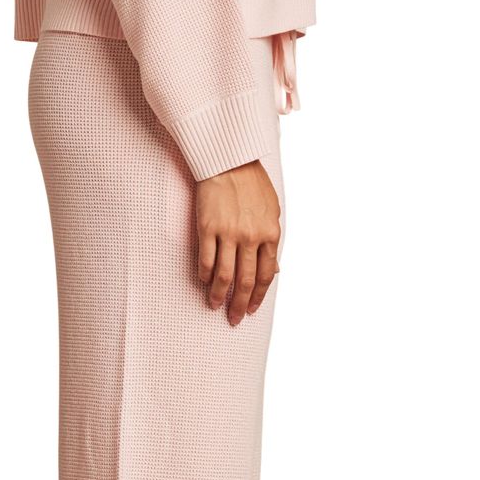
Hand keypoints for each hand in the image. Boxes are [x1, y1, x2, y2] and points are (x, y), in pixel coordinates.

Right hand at [194, 159, 281, 325]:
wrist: (229, 161)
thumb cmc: (252, 184)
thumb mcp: (272, 211)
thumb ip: (272, 240)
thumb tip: (275, 269)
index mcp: (270, 234)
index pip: (266, 274)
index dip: (259, 296)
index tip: (253, 309)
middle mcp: (250, 237)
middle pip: (246, 281)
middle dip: (240, 304)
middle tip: (234, 319)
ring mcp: (228, 233)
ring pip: (224, 275)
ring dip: (219, 294)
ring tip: (214, 306)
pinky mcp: (207, 227)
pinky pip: (205, 259)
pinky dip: (204, 274)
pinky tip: (203, 281)